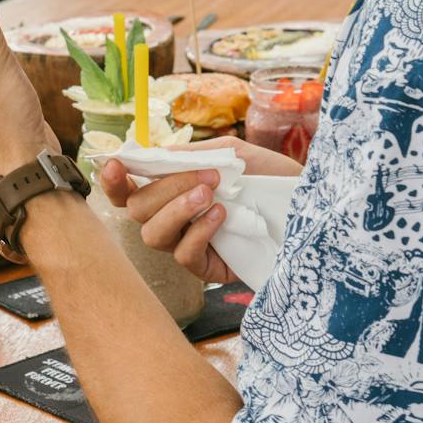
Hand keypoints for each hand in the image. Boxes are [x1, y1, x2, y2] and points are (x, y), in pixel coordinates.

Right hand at [99, 137, 300, 283]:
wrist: (309, 204)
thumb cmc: (270, 177)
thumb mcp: (232, 154)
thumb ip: (191, 154)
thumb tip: (153, 153)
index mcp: (171, 190)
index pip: (126, 189)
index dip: (113, 179)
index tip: (116, 164)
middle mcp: (172, 219)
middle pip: (136, 210)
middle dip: (165, 189)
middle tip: (206, 177)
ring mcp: (187, 244)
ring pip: (153, 235)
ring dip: (177, 210)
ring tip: (210, 195)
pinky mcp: (207, 269)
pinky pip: (184, 254)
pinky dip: (199, 231)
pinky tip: (222, 216)